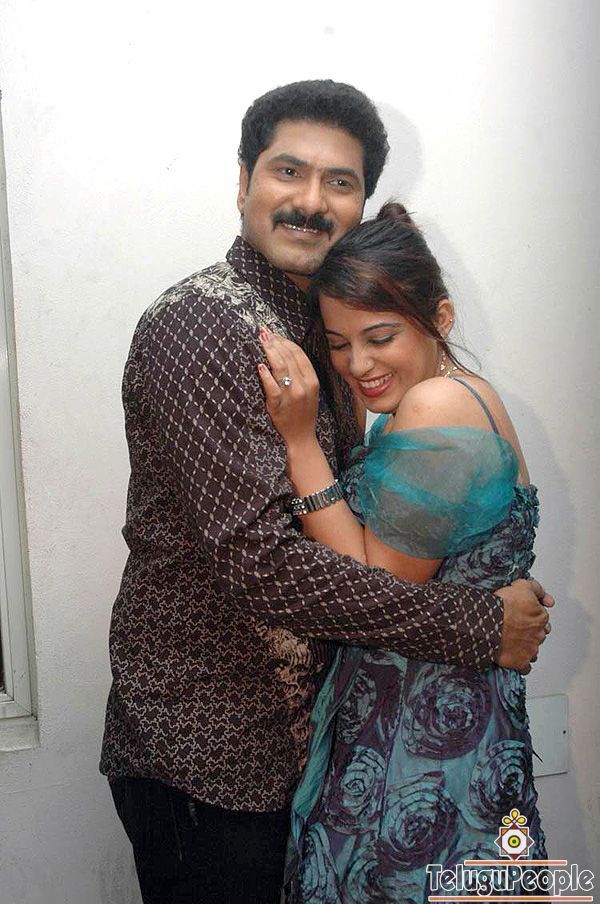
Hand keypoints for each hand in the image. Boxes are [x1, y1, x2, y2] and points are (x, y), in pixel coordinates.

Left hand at [258, 327, 320, 448]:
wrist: (302, 437)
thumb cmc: (303, 412)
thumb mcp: (310, 391)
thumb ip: (301, 373)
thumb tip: (285, 352)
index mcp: (312, 380)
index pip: (298, 354)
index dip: (285, 341)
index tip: (274, 333)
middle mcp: (303, 386)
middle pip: (288, 357)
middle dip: (275, 342)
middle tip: (263, 332)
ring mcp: (291, 396)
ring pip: (280, 368)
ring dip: (270, 352)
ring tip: (261, 341)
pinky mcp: (279, 406)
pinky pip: (272, 388)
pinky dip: (266, 376)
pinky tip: (260, 366)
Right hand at [494, 578, 553, 672]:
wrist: (487, 623)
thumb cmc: (502, 605)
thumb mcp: (522, 586)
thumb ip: (536, 588)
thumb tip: (547, 598)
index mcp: (541, 617)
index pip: (542, 616)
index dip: (532, 614)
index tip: (523, 613)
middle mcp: (539, 634)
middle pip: (540, 633)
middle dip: (532, 630)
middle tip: (518, 626)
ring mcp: (531, 649)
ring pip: (533, 649)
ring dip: (527, 646)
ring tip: (514, 641)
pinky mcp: (521, 662)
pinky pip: (525, 666)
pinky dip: (521, 663)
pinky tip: (515, 657)